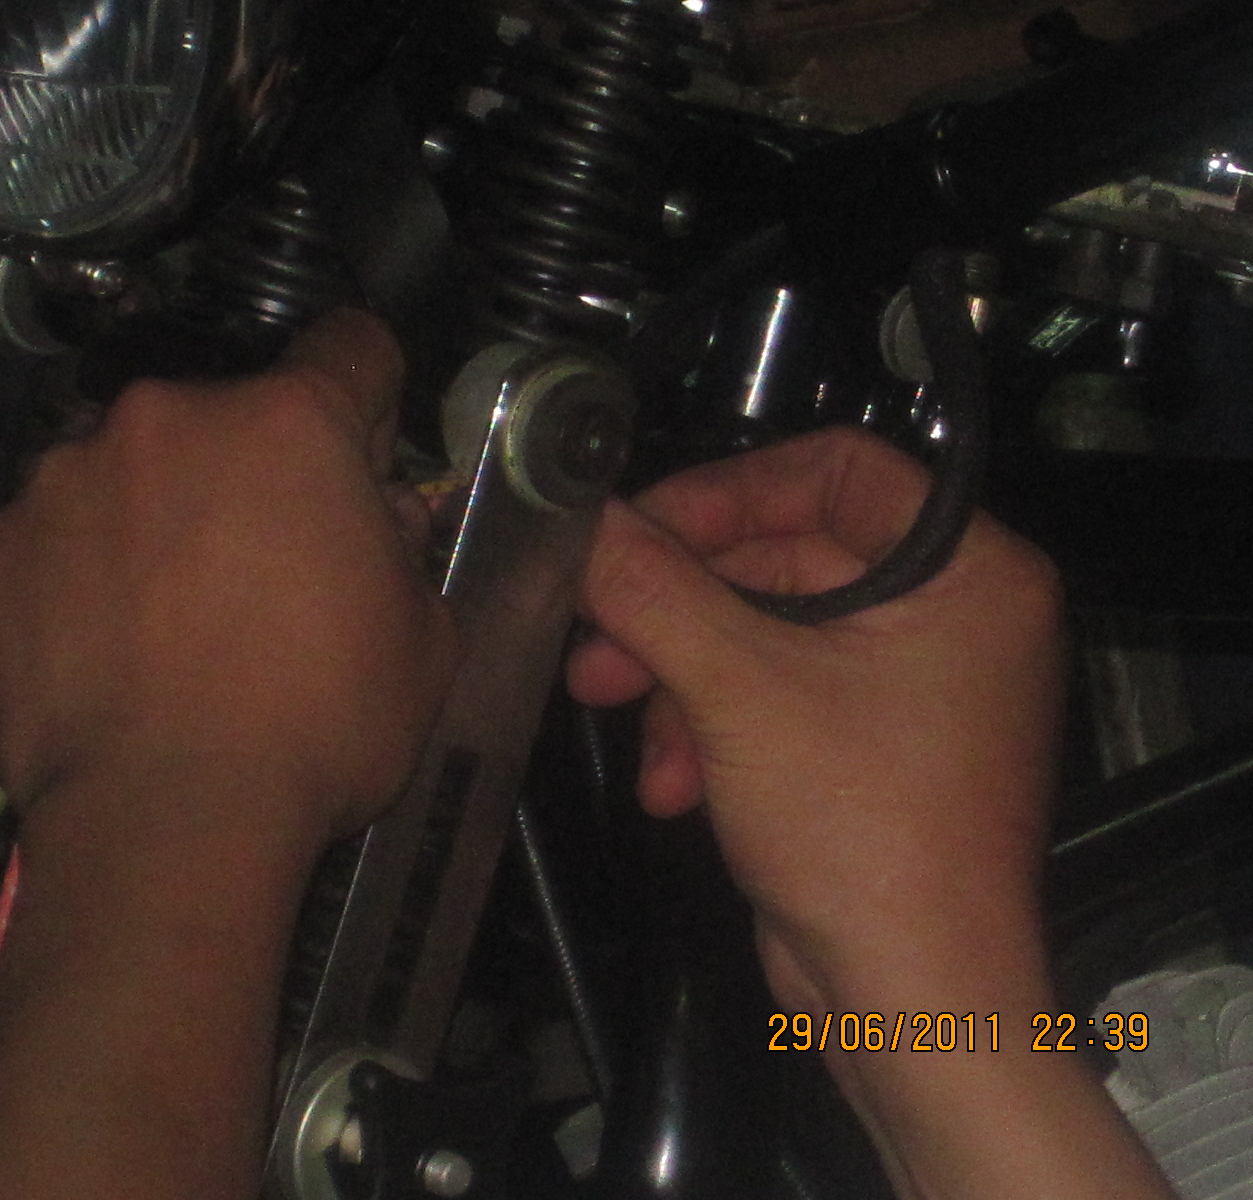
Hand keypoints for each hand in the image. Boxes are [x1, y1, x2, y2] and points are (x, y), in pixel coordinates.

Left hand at [0, 310, 454, 853]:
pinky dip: (87, 565)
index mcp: (290, 422)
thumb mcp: (423, 640)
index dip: (368, 400)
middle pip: (232, 414)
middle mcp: (170, 417)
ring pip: (137, 466)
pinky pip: (62, 529)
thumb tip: (376, 517)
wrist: (167, 823)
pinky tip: (106, 644)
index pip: (351, 347)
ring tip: (171, 618)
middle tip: (265, 571)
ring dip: (163, 511)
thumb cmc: (318, 728)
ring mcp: (71, 475)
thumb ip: (403, 548)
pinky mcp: (1, 543)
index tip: (360, 458)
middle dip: (256, 473)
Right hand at [566, 427, 1065, 1006]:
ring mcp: (909, 688)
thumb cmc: (862, 829)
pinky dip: (713, 730)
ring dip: (680, 677)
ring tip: (613, 711)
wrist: (911, 999)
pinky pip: (774, 699)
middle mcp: (951, 616)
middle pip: (786, 559)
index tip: (638, 528)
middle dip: (679, 605)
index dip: (727, 492)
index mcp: (968, 571)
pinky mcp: (867, 750)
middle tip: (597, 630)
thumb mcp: (738, 688)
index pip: (838, 471)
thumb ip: (652, 589)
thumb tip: (582, 517)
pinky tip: (673, 788)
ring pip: (764, 636)